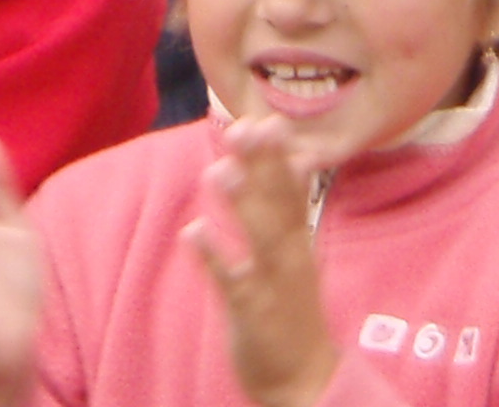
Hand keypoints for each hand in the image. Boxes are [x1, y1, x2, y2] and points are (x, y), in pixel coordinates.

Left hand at [187, 117, 341, 406]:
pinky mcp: (252, 312)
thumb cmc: (293, 315)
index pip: (295, 189)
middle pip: (280, 202)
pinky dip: (214, 256)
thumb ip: (289, 214)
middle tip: (248, 126)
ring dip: (243, 202)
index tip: (268, 118)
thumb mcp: (296, 260)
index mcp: (299, 242)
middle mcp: (291, 256)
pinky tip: (194, 232)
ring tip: (222, 169)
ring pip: (260, 236)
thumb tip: (294, 165)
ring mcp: (273, 283)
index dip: (281, 155)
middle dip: (264, 165)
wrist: (304, 381)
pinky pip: (232, 281)